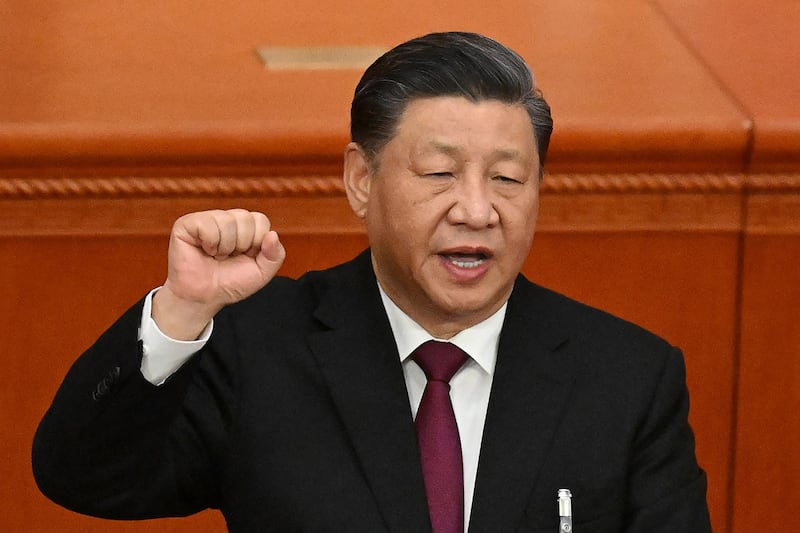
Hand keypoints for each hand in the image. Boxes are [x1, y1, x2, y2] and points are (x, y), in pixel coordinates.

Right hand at [152, 209, 285, 339]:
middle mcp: (227, 219)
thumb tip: (272, 234)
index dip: (256, 243)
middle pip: (246, 218)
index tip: (245, 256)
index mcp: (245, 227)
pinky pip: (208, 225)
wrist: (204, 297)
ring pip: (227, 222)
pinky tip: (204, 251)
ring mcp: (207, 219)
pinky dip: (209, 244)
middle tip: (228, 257)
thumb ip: (275, 255)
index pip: (261, 220)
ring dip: (224, 247)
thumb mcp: (262, 273)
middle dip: (241, 245)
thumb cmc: (230, 283)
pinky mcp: (187, 224)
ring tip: (215, 256)